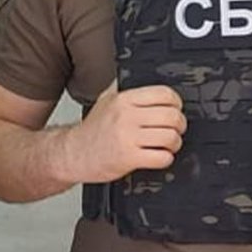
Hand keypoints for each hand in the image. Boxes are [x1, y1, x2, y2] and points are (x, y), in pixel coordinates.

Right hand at [59, 81, 185, 184]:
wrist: (72, 153)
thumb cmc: (91, 131)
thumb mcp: (106, 102)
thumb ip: (129, 94)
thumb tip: (156, 93)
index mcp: (123, 99)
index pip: (165, 94)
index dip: (176, 104)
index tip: (173, 111)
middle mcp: (126, 116)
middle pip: (172, 117)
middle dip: (178, 126)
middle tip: (172, 131)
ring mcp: (127, 137)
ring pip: (171, 137)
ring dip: (173, 144)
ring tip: (164, 145)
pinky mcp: (129, 157)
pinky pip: (162, 157)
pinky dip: (165, 159)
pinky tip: (156, 156)